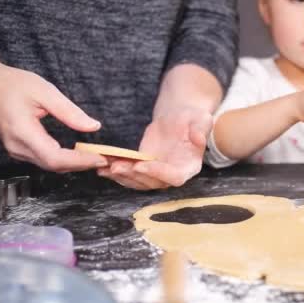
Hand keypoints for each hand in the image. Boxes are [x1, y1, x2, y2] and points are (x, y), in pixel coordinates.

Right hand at [0, 51, 107, 171]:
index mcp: (23, 132)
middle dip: (80, 164)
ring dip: (73, 164)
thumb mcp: (46, 91)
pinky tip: (78, 155)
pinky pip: (43, 161)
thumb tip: (93, 126)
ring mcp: (16, 151)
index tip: (100, 158)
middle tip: (104, 158)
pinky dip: (63, 161)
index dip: (79, 161)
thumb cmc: (14, 84)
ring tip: (95, 157)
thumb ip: (69, 111)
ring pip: (49, 166)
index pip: (55, 157)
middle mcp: (18, 147)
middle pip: (53, 165)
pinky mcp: (18, 150)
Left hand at [97, 107, 211, 189]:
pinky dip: (115, 171)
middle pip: (152, 183)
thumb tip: (199, 139)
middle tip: (116, 166)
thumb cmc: (193, 119)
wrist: (180, 119)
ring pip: (137, 181)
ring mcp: (156, 173)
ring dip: (121, 176)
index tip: (142, 164)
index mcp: (189, 167)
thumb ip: (201, 130)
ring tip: (104, 167)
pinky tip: (102, 165)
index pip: (174, 177)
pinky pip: (129, 173)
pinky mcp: (143, 167)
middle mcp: (172, 174)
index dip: (158, 173)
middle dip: (133, 176)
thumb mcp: (201, 120)